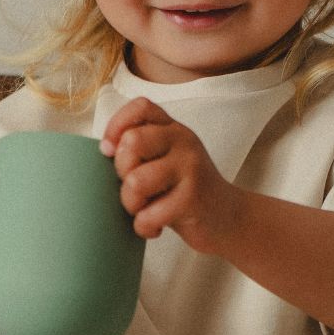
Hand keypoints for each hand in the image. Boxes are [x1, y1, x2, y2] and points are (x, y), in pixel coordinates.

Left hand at [101, 97, 239, 252]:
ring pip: (136, 181)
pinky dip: (144, 227)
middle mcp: (184, 141)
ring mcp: (191, 168)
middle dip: (121, 172)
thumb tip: (104, 148)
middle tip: (135, 188)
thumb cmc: (184, 191)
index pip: (140, 107)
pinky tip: (156, 227)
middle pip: (132, 142)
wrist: (228, 218)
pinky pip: (149, 215)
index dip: (116, 126)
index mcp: (173, 129)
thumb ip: (139, 149)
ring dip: (131, 204)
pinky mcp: (192, 199)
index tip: (109, 151)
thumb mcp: (165, 160)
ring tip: (144, 210)